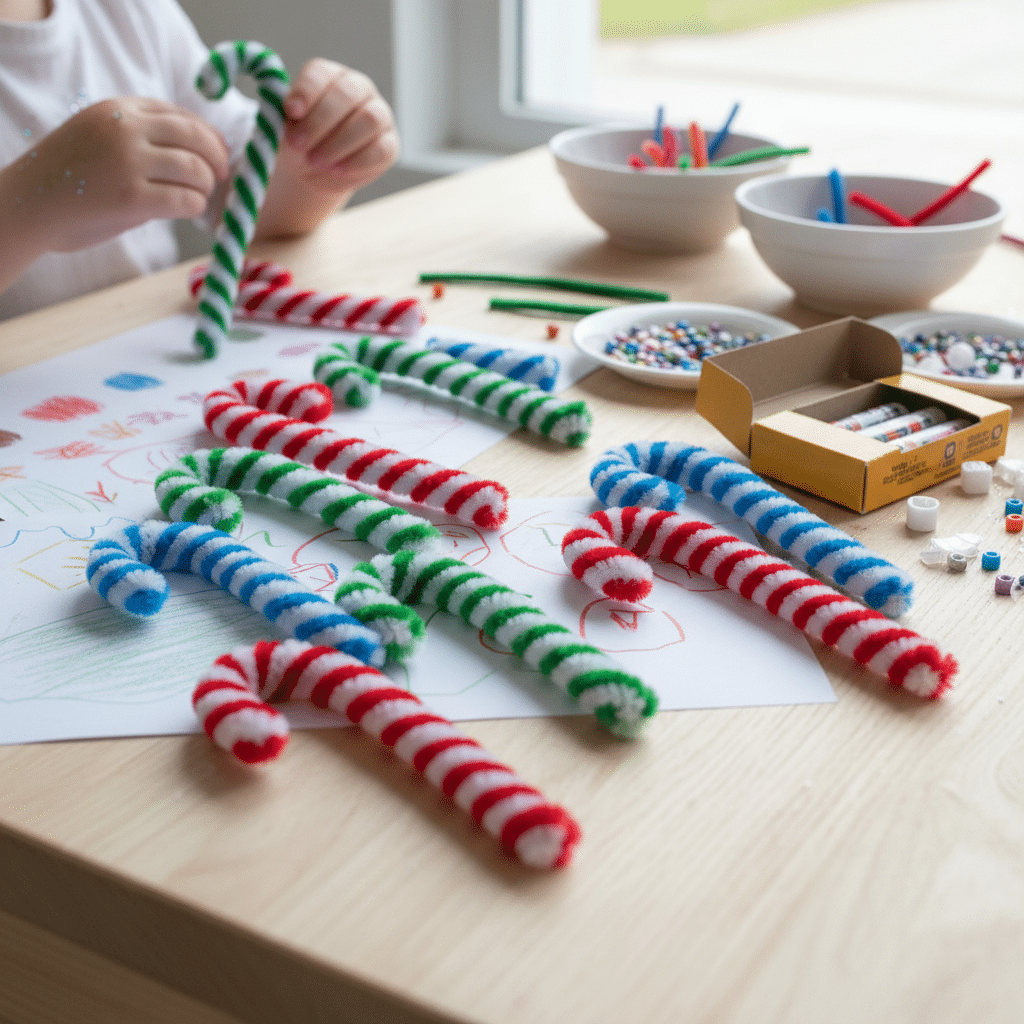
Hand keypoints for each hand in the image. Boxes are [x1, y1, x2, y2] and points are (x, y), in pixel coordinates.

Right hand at [1, 96, 229, 253]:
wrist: (28, 204)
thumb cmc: (69, 178)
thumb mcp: (103, 139)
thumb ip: (143, 138)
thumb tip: (201, 153)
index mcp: (119, 109)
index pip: (182, 115)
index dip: (209, 137)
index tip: (219, 155)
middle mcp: (125, 128)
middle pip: (197, 139)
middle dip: (218, 160)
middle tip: (221, 179)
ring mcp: (128, 161)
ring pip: (197, 170)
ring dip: (207, 187)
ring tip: (198, 198)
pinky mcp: (132, 197)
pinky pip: (186, 199)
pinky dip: (196, 206)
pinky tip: (188, 211)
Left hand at [278, 58, 398, 193]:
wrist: (314, 169)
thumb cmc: (299, 140)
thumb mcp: (286, 127)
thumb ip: (286, 116)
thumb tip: (290, 113)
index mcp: (329, 76)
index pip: (321, 73)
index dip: (306, 90)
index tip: (290, 111)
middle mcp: (358, 88)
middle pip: (347, 94)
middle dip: (320, 121)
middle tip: (298, 144)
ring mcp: (379, 114)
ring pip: (369, 119)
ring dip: (339, 143)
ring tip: (315, 161)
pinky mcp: (390, 144)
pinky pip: (381, 149)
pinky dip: (358, 162)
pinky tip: (337, 171)